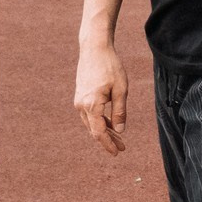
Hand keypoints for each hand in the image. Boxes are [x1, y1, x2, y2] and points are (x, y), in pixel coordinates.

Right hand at [75, 38, 128, 155]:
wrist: (94, 49)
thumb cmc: (110, 67)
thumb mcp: (121, 90)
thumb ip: (120, 111)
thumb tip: (120, 130)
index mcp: (92, 105)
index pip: (99, 132)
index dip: (108, 144)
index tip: (117, 153)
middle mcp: (81, 105)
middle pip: (94, 129)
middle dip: (108, 140)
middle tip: (122, 148)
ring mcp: (79, 100)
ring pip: (91, 123)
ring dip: (104, 131)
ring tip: (119, 138)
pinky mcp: (80, 96)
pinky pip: (89, 114)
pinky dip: (99, 121)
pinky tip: (110, 124)